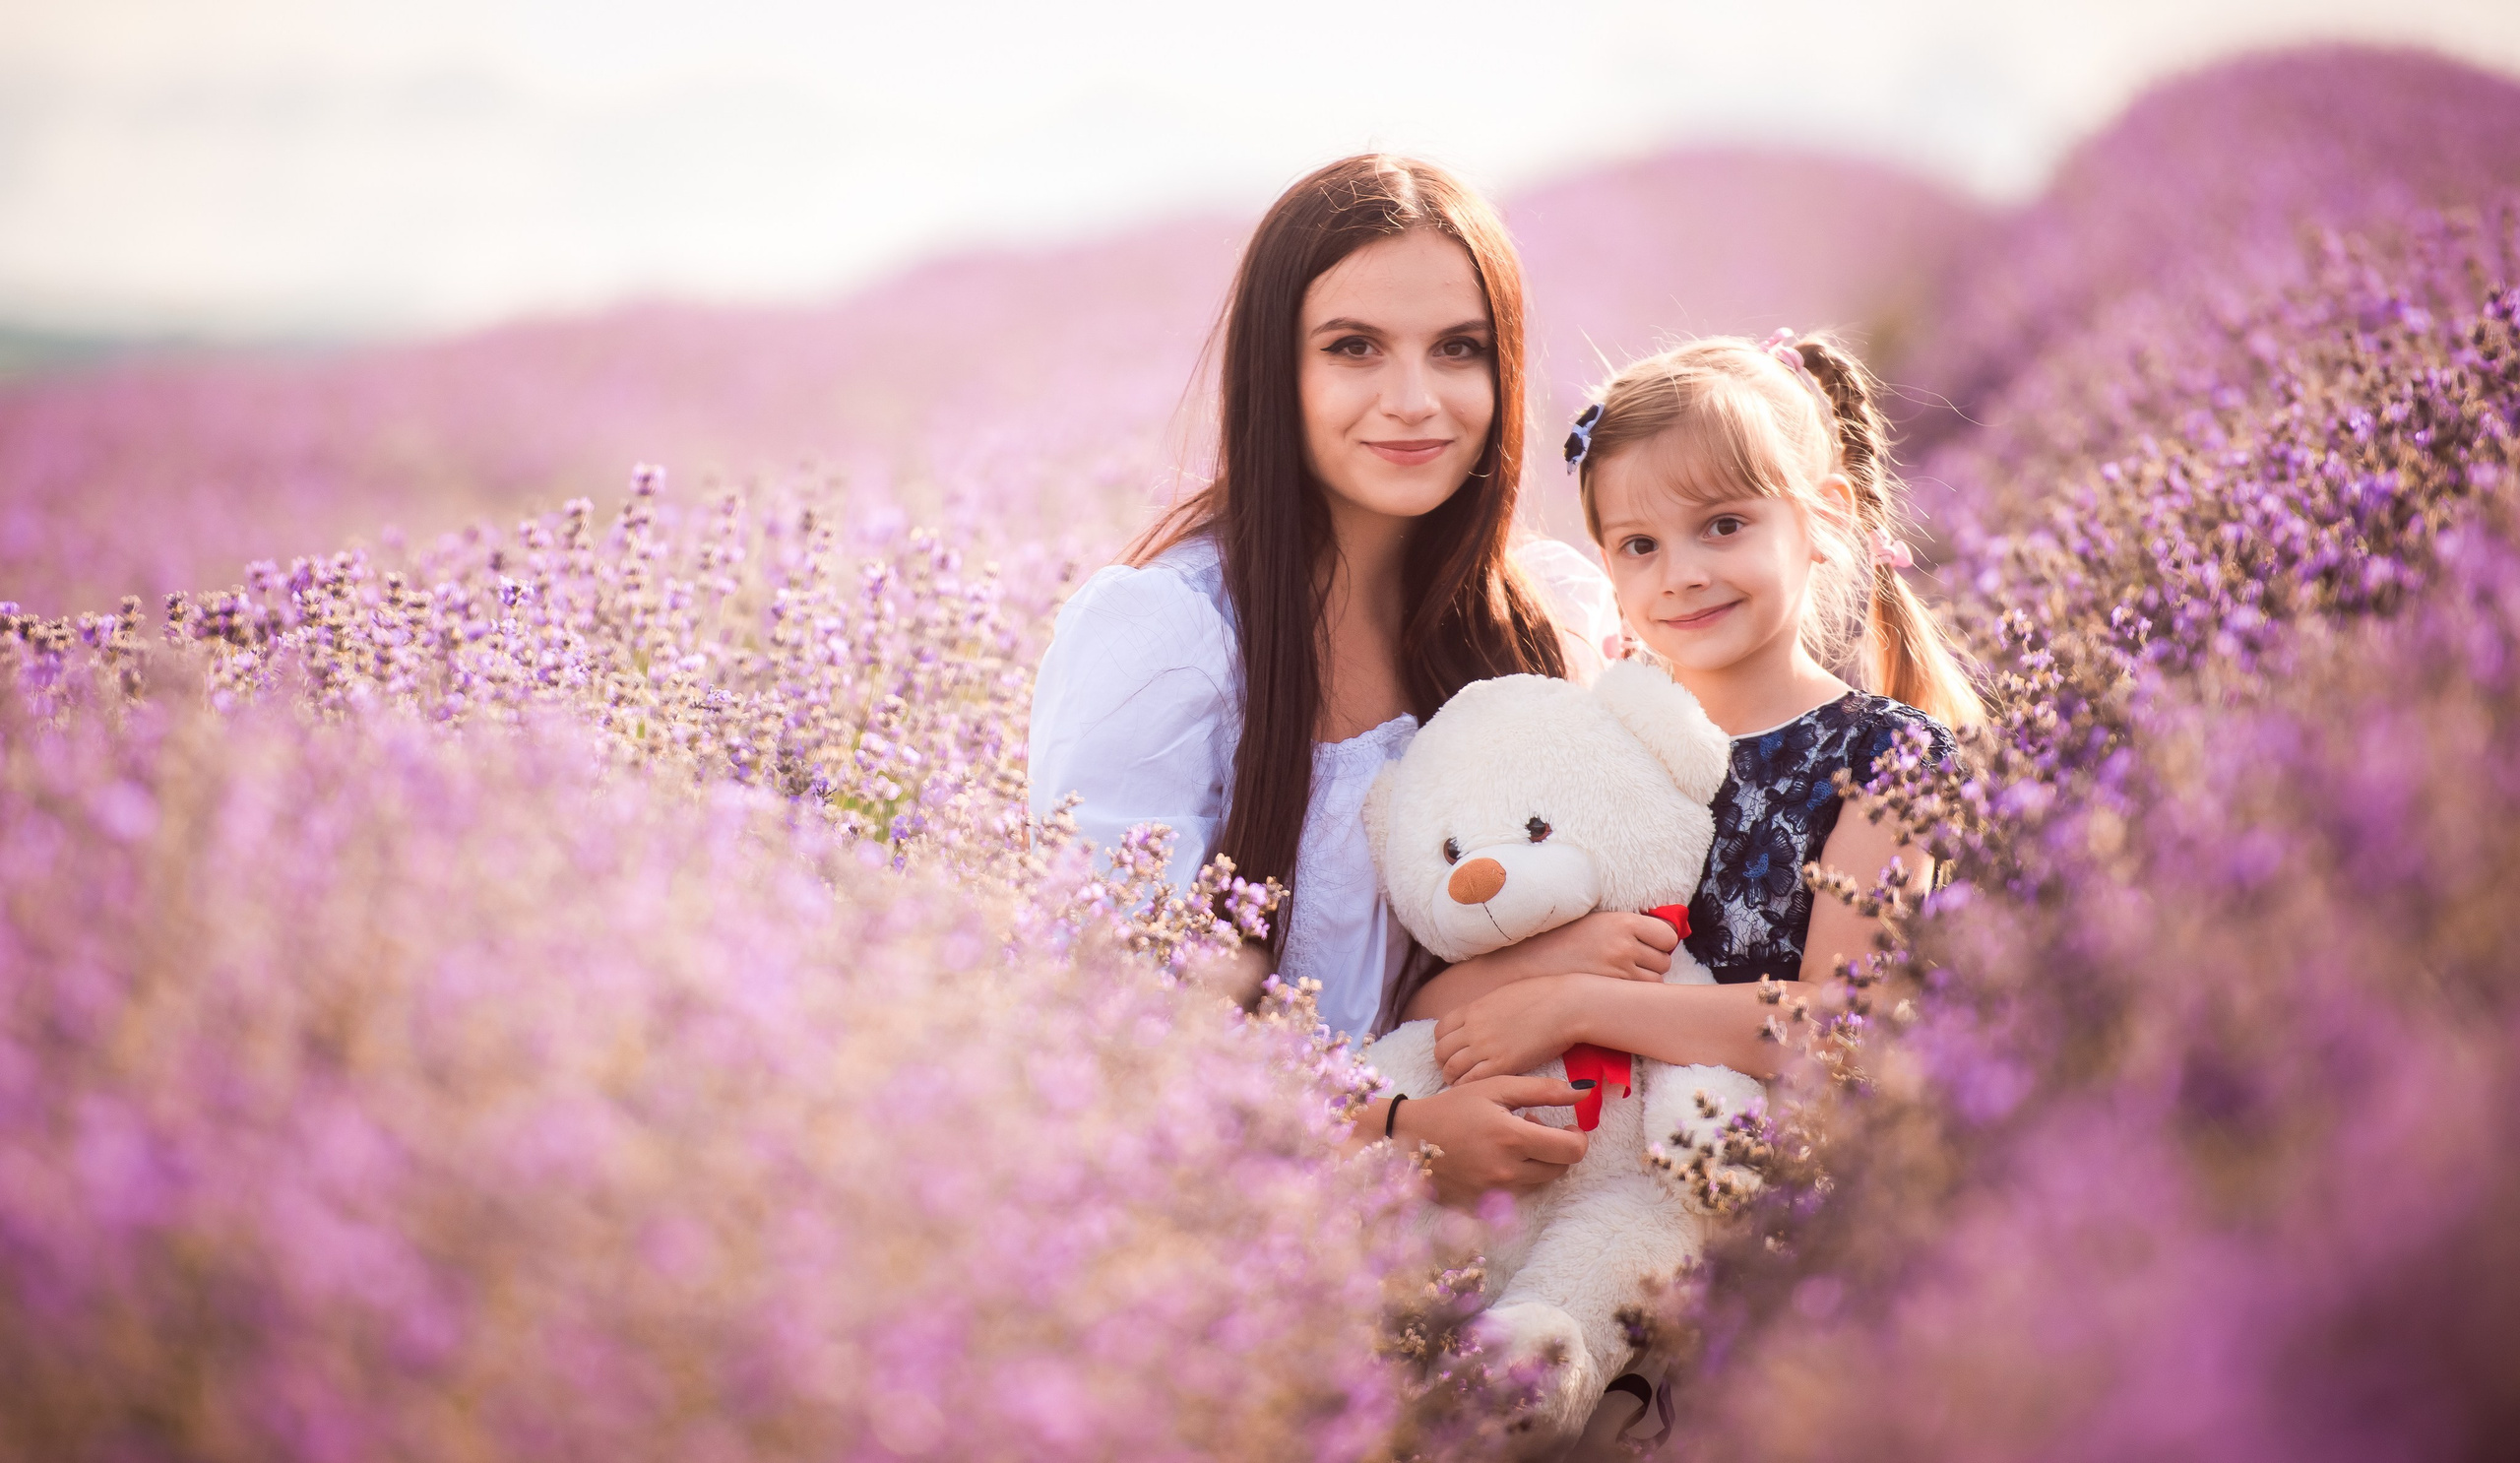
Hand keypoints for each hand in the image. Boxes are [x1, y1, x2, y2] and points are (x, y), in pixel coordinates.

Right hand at [1391, 1076, 1591, 1206]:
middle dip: (1556, 1148)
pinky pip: (1517, 1193)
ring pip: (1540, 1181)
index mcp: (1512, 1138)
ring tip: (1509, 1140)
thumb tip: (1585, 1092)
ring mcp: (1494, 1193)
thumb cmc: (1454, 1106)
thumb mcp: (1496, 1087)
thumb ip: (1543, 1090)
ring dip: (1536, 1161)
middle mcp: (1507, 1171)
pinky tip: (1495, 1158)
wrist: (1407, 1138)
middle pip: (1560, 1168)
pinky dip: (1516, 1175)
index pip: (1572, 1151)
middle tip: (1531, 1126)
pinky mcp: (1483, 1206)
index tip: (1569, 1126)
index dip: (1579, 1138)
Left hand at [1436, 974, 1597, 1083]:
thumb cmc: (1543, 996)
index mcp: (1473, 1009)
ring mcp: (1486, 1047)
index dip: (1444, 1043)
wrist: (1566, 1006)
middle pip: (1441, 1051)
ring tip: (1464, 1084)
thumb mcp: (1504, 995)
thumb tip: (1483, 1016)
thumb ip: (1486, 1008)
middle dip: (1444, 1063)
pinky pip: (1472, 1080)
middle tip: (1455, 1071)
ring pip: (1452, 1068)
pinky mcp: (1503, 1064)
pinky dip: (1469, 1087)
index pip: (1441, 1030)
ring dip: (1454, 1078)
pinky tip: (1478, 1090)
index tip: (1452, 1052)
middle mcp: (1474, 1028)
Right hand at [1507, 910, 1677, 982]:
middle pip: (1664, 960)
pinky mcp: (1611, 992)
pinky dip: (1635, 993)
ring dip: (1646, 979)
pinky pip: (1640, 995)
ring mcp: (1618, 972)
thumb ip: (1631, 926)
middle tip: (1633, 961)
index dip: (1662, 942)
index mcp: (1623, 922)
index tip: (1652, 944)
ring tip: (1623, 974)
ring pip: (1656, 980)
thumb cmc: (1568, 939)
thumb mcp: (1600, 921)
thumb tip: (1668, 935)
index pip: (1668, 936)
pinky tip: (1618, 987)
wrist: (1534, 962)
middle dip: (1654, 962)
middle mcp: (1624, 946)